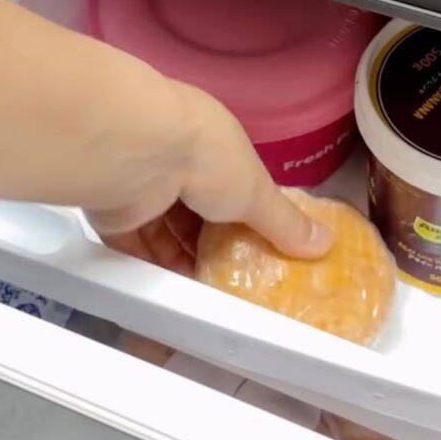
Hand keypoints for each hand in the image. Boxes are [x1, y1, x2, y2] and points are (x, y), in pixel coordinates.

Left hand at [85, 81, 332, 274]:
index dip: (246, 215)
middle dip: (214, 243)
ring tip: (209, 292)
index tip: (260, 247)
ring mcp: (143, 186)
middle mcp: (176, 162)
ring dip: (184, 259)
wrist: (137, 153)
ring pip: (166, 230)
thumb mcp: (257, 192)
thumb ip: (285, 222)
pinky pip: (136, 244)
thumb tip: (326, 243)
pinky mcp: (114, 211)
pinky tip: (175, 290)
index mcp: (213, 146)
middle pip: (197, 211)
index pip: (231, 185)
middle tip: (235, 278)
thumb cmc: (208, 160)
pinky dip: (154, 266)